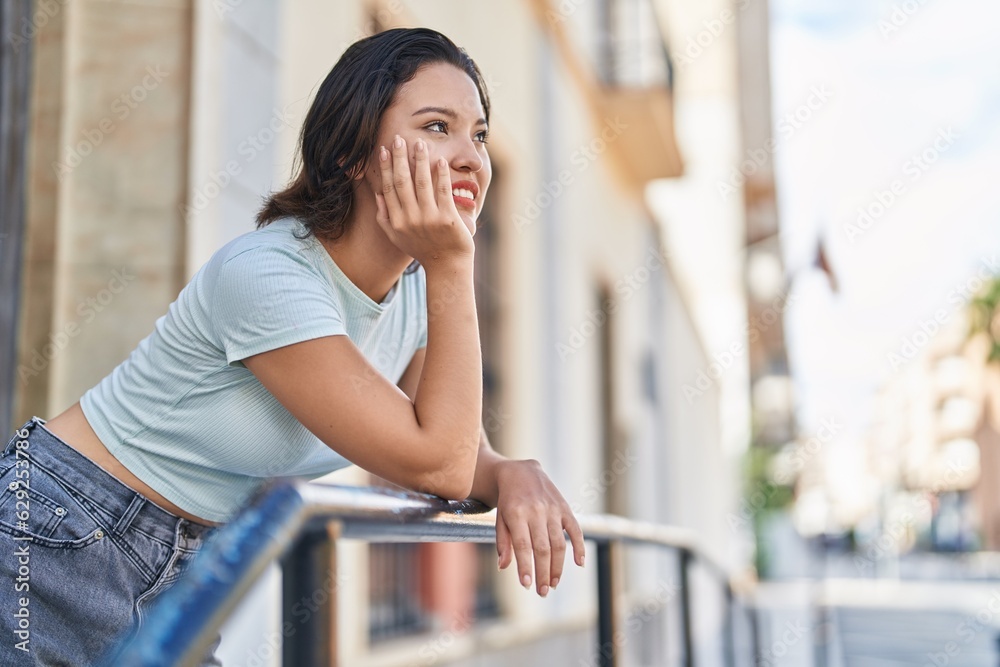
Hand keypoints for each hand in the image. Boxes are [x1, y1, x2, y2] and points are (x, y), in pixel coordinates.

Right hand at [373, 135, 474, 266]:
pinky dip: (440, 175)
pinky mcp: (447, 218)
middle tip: (398, 139)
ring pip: (421, 183)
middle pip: (402, 181)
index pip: (388, 188)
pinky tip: (440, 161)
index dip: (384, 168)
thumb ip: (384, 217)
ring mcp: (428, 218)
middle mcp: (409, 219)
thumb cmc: (422, 249)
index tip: (383, 150)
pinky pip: (442, 191)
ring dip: (420, 160)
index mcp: (395, 221)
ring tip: (420, 143)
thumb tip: (378, 194)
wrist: (446, 265)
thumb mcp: (397, 237)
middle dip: (399, 158)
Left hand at [495, 460, 585, 596]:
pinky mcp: (564, 507)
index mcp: (517, 513)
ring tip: (554, 583)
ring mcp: (553, 509)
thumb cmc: (507, 501)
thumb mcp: (499, 519)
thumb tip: (503, 567)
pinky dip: (579, 547)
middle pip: (543, 548)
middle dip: (543, 572)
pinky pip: (575, 529)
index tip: (526, 585)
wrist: (520, 472)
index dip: (526, 566)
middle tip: (543, 591)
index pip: (523, 545)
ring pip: (559, 543)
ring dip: (558, 566)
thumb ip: (503, 543)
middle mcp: (536, 511)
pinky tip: (579, 563)